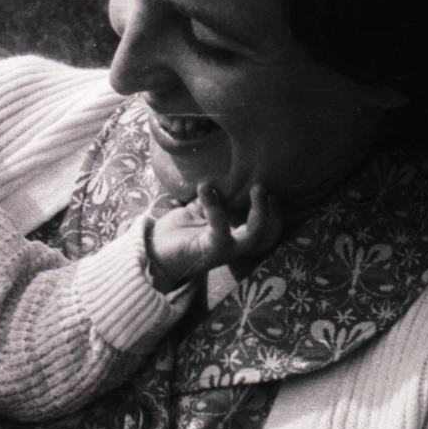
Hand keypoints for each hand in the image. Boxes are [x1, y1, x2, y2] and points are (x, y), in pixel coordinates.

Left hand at [146, 183, 280, 291]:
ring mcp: (225, 252)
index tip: (267, 190)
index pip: (267, 231)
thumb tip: (225, 176)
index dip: (274, 213)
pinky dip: (214, 205)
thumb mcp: (200, 209)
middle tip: (262, 188)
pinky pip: (220, 228)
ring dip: (259, 213)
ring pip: (254, 237)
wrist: (153, 250)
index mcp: (235, 237)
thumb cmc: (177, 230)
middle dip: (273, 214)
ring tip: (254, 189)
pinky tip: (204, 187)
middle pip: (269, 238)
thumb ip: (215, 198)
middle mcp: (234, 247)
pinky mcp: (209, 251)